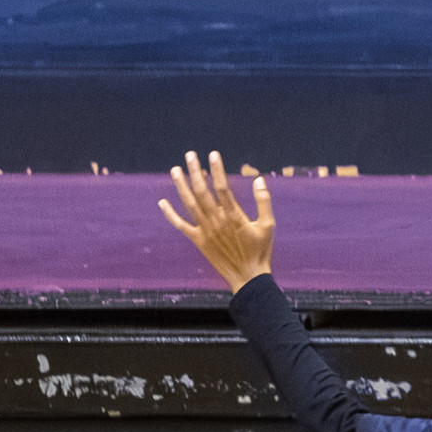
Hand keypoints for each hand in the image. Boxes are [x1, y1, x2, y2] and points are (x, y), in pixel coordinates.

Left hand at [159, 150, 275, 293]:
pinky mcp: (199, 241)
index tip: (213, 154)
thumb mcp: (268, 225)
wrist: (248, 277)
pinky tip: (162, 202)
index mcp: (234, 215)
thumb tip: (258, 180)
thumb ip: (263, 201)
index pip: (222, 186)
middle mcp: (216, 220)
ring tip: (175, 170)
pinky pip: (181, 225)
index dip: (216, 169)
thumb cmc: (260, 251)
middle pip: (202, 191)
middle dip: (195, 171)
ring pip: (189, 204)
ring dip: (180, 186)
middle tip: (190, 155)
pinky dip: (170, 214)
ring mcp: (205, 230)